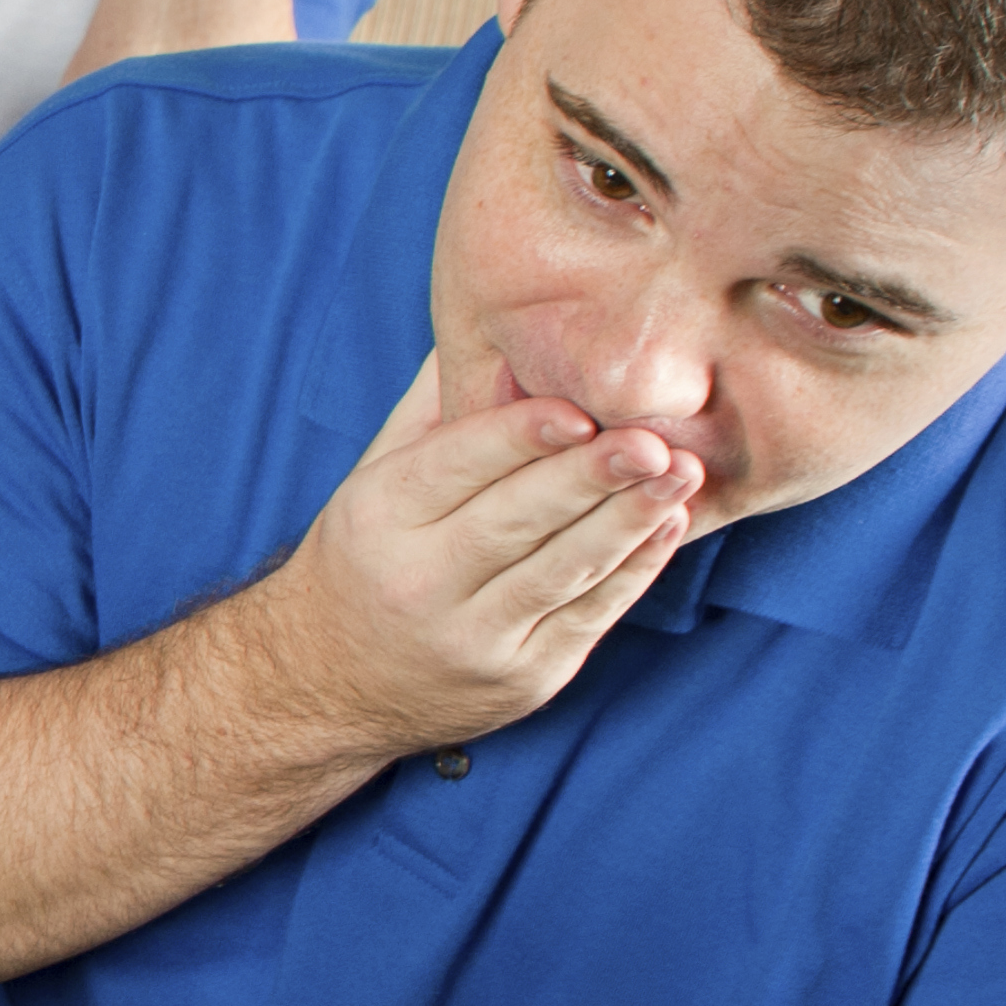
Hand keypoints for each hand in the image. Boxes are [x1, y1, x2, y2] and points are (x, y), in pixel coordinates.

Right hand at [238, 357, 701, 759]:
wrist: (323, 685)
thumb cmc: (364, 559)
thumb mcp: (373, 478)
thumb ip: (437, 409)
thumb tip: (489, 320)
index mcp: (379, 517)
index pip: (454, 469)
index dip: (518, 438)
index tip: (578, 410)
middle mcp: (418, 582)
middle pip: (513, 523)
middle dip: (589, 479)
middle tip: (652, 440)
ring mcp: (471, 638)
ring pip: (560, 572)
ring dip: (628, 522)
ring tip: (682, 474)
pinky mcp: (521, 679)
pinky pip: (586, 618)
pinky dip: (633, 572)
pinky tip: (665, 526)